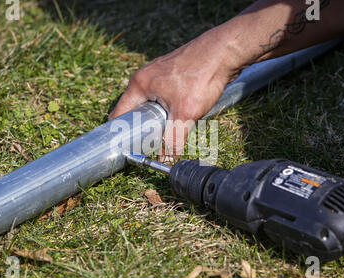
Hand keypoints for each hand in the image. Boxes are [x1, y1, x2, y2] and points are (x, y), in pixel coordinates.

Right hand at [108, 27, 239, 158]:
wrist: (224, 52)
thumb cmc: (201, 76)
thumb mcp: (186, 113)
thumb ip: (174, 139)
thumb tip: (168, 159)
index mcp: (140, 84)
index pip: (119, 113)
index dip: (120, 131)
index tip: (127, 146)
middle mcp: (146, 76)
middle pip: (135, 108)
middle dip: (141, 126)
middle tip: (150, 143)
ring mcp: (159, 72)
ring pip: (151, 101)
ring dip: (156, 117)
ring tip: (165, 131)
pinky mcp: (172, 73)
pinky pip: (163, 95)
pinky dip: (167, 107)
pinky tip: (179, 114)